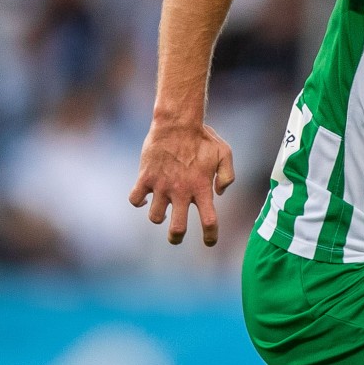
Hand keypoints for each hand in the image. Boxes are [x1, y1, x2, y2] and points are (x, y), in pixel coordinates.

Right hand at [129, 122, 235, 245]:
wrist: (177, 122)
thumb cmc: (203, 138)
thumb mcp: (225, 153)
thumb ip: (227, 176)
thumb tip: (219, 194)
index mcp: (202, 188)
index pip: (209, 221)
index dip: (210, 235)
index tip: (209, 241)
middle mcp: (181, 191)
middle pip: (177, 228)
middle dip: (176, 237)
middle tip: (176, 235)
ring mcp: (162, 185)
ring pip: (154, 217)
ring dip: (158, 217)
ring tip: (162, 210)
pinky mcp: (145, 177)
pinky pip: (135, 199)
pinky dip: (138, 201)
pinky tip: (144, 196)